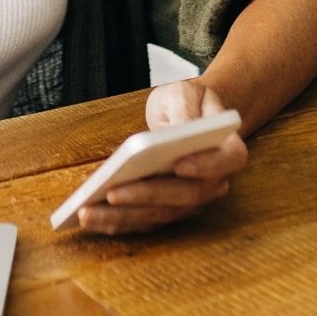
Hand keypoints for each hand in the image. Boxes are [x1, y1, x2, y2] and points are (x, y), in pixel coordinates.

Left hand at [75, 81, 249, 236]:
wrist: (185, 115)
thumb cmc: (187, 102)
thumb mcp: (185, 93)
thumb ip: (185, 109)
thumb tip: (182, 130)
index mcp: (228, 150)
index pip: (225, 161)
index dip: (205, 166)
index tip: (179, 164)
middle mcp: (213, 182)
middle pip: (185, 195)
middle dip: (145, 196)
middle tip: (112, 193)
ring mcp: (191, 201)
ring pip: (160, 214)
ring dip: (123, 217)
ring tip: (88, 212)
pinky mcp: (168, 209)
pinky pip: (144, 221)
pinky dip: (117, 222)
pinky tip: (91, 218)